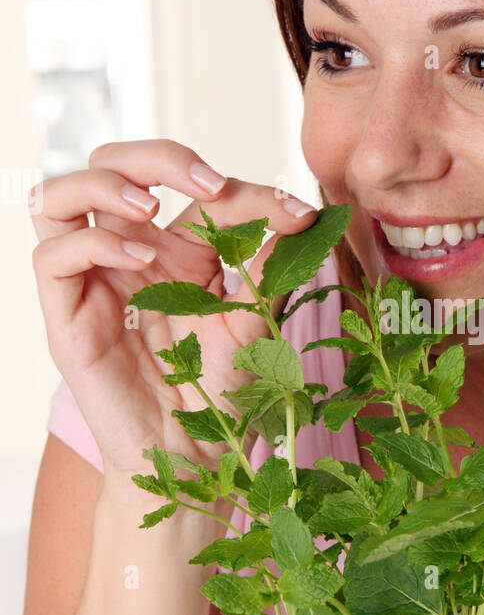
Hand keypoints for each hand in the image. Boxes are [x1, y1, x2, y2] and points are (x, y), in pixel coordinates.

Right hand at [30, 139, 316, 480]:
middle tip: (210, 185)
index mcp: (177, 249)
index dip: (247, 188)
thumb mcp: (255, 320)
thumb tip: (298, 211)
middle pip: (111, 164)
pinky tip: (139, 260)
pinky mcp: (68, 318)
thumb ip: (266, 264)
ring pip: (60, 196)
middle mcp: (130, 255)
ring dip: (105, 185)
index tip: (297, 213)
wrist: (195, 458)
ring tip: (152, 210)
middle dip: (158, 156)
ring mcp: (94, 283)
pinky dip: (94, 241)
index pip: (192, 188)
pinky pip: (53, 255)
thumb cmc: (222, 394)